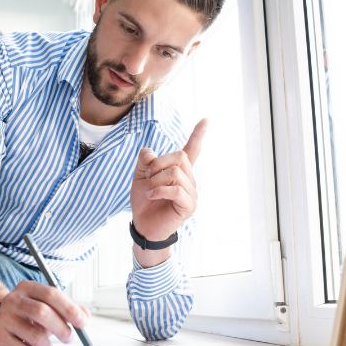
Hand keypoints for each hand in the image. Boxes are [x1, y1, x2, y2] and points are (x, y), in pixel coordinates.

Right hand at [0, 280, 89, 345]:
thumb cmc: (27, 314)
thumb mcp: (45, 305)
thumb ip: (66, 309)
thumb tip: (85, 315)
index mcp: (27, 288)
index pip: (51, 294)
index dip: (70, 309)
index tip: (82, 322)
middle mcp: (13, 300)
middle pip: (42, 312)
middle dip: (61, 328)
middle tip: (69, 337)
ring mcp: (3, 318)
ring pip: (35, 336)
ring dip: (47, 345)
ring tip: (46, 344)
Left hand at [129, 119, 207, 252]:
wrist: (143, 225)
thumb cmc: (144, 200)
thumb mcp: (139, 175)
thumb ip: (145, 160)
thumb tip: (152, 153)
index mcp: (179, 170)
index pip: (192, 149)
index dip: (199, 134)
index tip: (206, 119)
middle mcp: (189, 179)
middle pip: (179, 156)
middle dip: (158, 163)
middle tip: (147, 176)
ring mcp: (191, 192)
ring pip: (176, 173)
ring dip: (156, 180)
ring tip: (148, 190)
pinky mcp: (189, 205)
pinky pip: (176, 190)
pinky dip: (159, 190)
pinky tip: (151, 196)